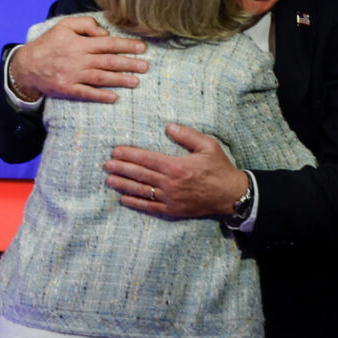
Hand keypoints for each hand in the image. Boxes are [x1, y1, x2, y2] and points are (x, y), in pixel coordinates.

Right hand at [10, 16, 147, 103]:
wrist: (26, 65)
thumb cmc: (48, 44)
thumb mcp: (64, 26)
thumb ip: (86, 25)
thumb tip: (105, 33)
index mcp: (79, 43)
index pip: (108, 43)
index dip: (127, 45)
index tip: (142, 48)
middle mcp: (78, 59)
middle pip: (108, 61)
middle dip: (129, 63)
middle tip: (146, 66)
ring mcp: (73, 75)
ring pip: (101, 77)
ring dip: (120, 80)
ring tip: (136, 81)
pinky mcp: (67, 89)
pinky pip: (86, 93)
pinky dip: (100, 96)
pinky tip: (114, 97)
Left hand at [103, 123, 245, 218]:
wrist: (232, 195)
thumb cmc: (220, 168)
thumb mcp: (208, 146)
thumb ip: (187, 135)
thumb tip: (168, 126)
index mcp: (177, 166)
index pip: (146, 159)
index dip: (129, 155)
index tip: (115, 151)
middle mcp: (170, 183)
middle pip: (140, 175)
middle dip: (121, 169)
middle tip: (106, 165)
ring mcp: (170, 199)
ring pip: (141, 191)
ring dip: (123, 185)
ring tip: (109, 180)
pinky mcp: (173, 210)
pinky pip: (150, 207)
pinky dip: (136, 203)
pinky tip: (124, 198)